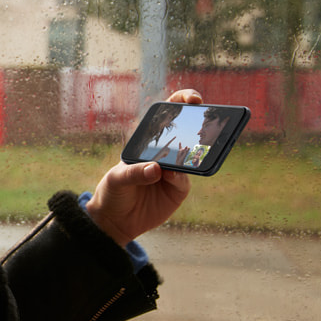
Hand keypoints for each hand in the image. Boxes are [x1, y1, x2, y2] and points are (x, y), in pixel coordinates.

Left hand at [85, 89, 201, 245]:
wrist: (115, 220)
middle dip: (200, 124)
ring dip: (194, 153)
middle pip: (187, 132)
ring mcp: (174, 170)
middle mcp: (164, 152)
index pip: (167, 114)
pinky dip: (180, 177)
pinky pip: (184, 180)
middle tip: (207, 119)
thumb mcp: (117, 179)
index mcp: (148, 140)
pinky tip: (171, 177)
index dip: (182, 101)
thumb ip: (134, 173)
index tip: (194, 99)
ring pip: (190, 158)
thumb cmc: (112, 191)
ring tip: (191, 152)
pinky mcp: (178, 189)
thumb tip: (157, 169)